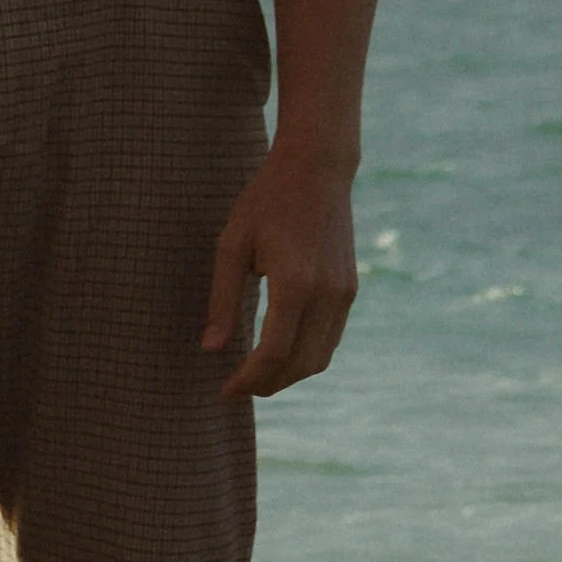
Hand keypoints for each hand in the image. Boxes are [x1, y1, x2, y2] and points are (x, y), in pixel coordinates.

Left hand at [202, 142, 358, 399]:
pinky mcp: (350, 290)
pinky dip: (306, 356)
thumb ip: (223, 301)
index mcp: (295, 283)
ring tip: (255, 376)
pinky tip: (280, 352)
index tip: (224, 391)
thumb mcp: (233, 245)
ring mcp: (344, 294)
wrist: (317, 169)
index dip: (247, 380)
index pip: (273, 353)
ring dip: (288, 375)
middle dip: (267, 385)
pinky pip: (330, 339)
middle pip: (299, 364)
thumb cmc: (266, 202)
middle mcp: (327, 294)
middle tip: (236, 388)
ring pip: (320, 358)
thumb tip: (211, 350)